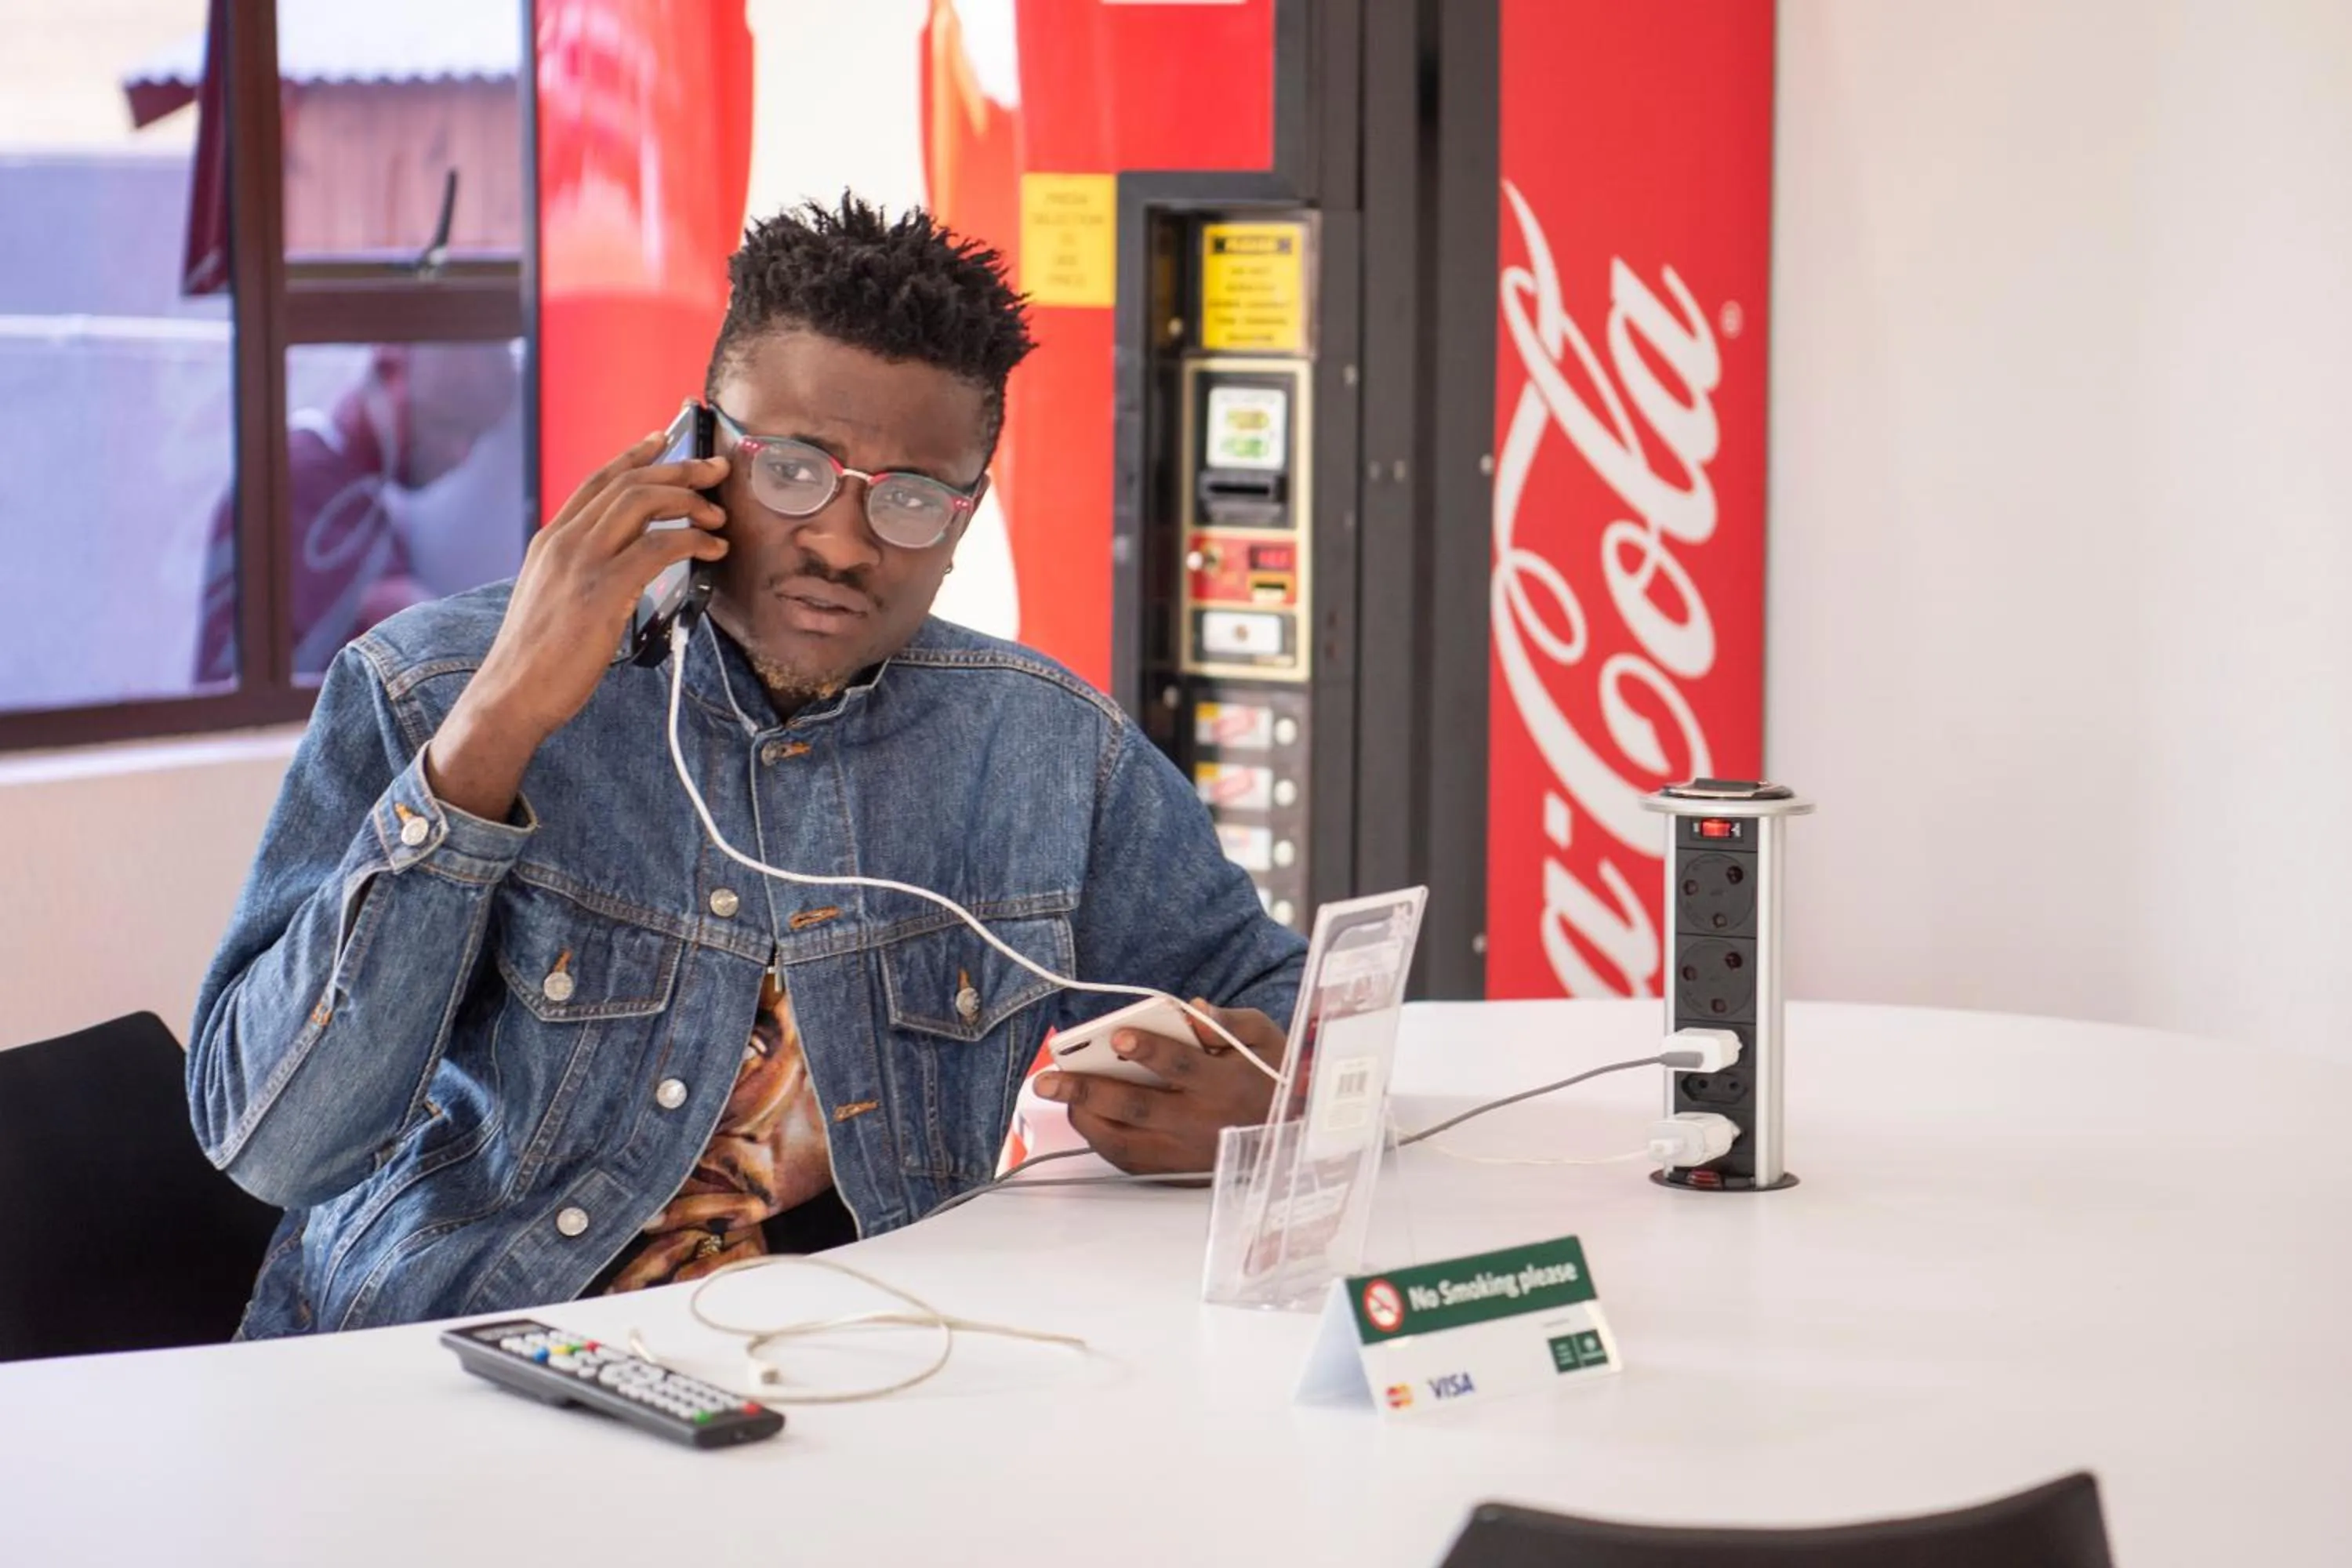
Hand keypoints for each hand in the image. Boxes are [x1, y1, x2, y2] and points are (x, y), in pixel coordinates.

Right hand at [425, 432, 729, 821]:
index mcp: (550, 540)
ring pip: (642, 503)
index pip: (597, 481)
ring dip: (689, 501)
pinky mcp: (604, 590)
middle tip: (714, 470)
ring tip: (717, 513)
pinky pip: (659, 547)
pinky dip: (692, 540)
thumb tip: (624, 561)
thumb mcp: (552, 596)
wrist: (512, 694)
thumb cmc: (538, 657)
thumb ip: (580, 570)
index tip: (663, 438)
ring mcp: (581, 562)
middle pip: (628, 484)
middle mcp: (564, 541)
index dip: (634, 456)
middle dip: (677, 470)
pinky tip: (712, 548)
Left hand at [1032, 1002, 1285, 1174]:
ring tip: (1059, 1095)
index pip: (1182, 1066)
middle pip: (1136, 1108)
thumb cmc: (1271, 1075)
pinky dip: (1101, 1140)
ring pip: (1124, 1142)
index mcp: (1225, 1083)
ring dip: (1085, 1119)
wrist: (1290, 1133)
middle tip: (1047, 1080)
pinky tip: (1083, 1117)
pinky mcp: (1176, 1171)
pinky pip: (1129, 1161)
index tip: (1118, 1035)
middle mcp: (1201, 1122)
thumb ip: (1228, 1022)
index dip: (1150, 1050)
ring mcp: (1185, 1152)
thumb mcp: (1264, 1037)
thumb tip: (1193, 1009)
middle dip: (1087, 1091)